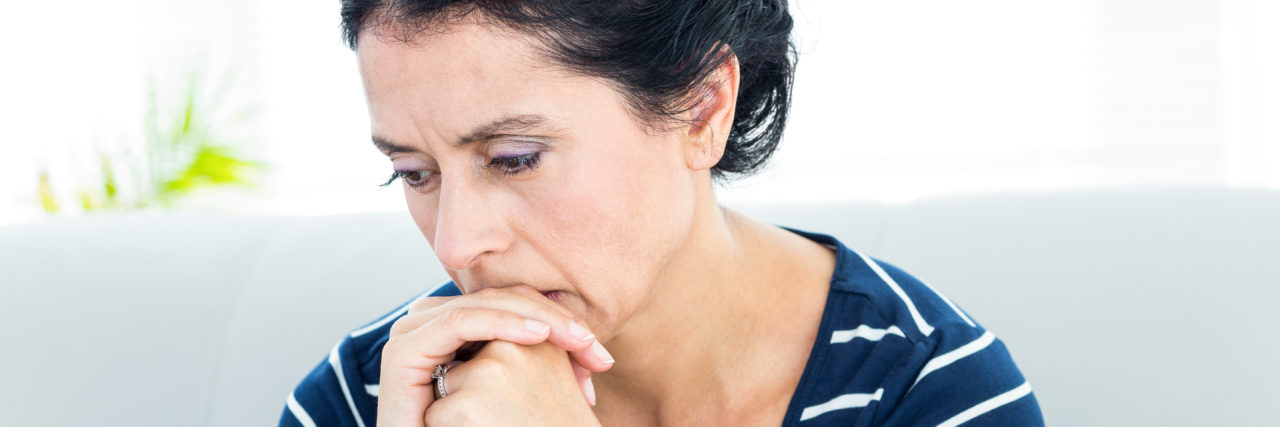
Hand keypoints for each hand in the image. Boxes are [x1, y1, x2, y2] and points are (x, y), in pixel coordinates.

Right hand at [377, 285, 614, 426]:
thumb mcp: (519, 393)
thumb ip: (544, 364)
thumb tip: (597, 353)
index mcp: (456, 324)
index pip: (515, 305)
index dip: (560, 320)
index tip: (600, 355)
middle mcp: (431, 320)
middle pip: (502, 301)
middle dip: (556, 321)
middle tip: (594, 346)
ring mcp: (413, 331)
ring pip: (485, 306)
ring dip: (538, 318)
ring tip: (577, 338)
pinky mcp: (404, 348)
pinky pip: (461, 323)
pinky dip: (503, 324)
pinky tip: (540, 335)